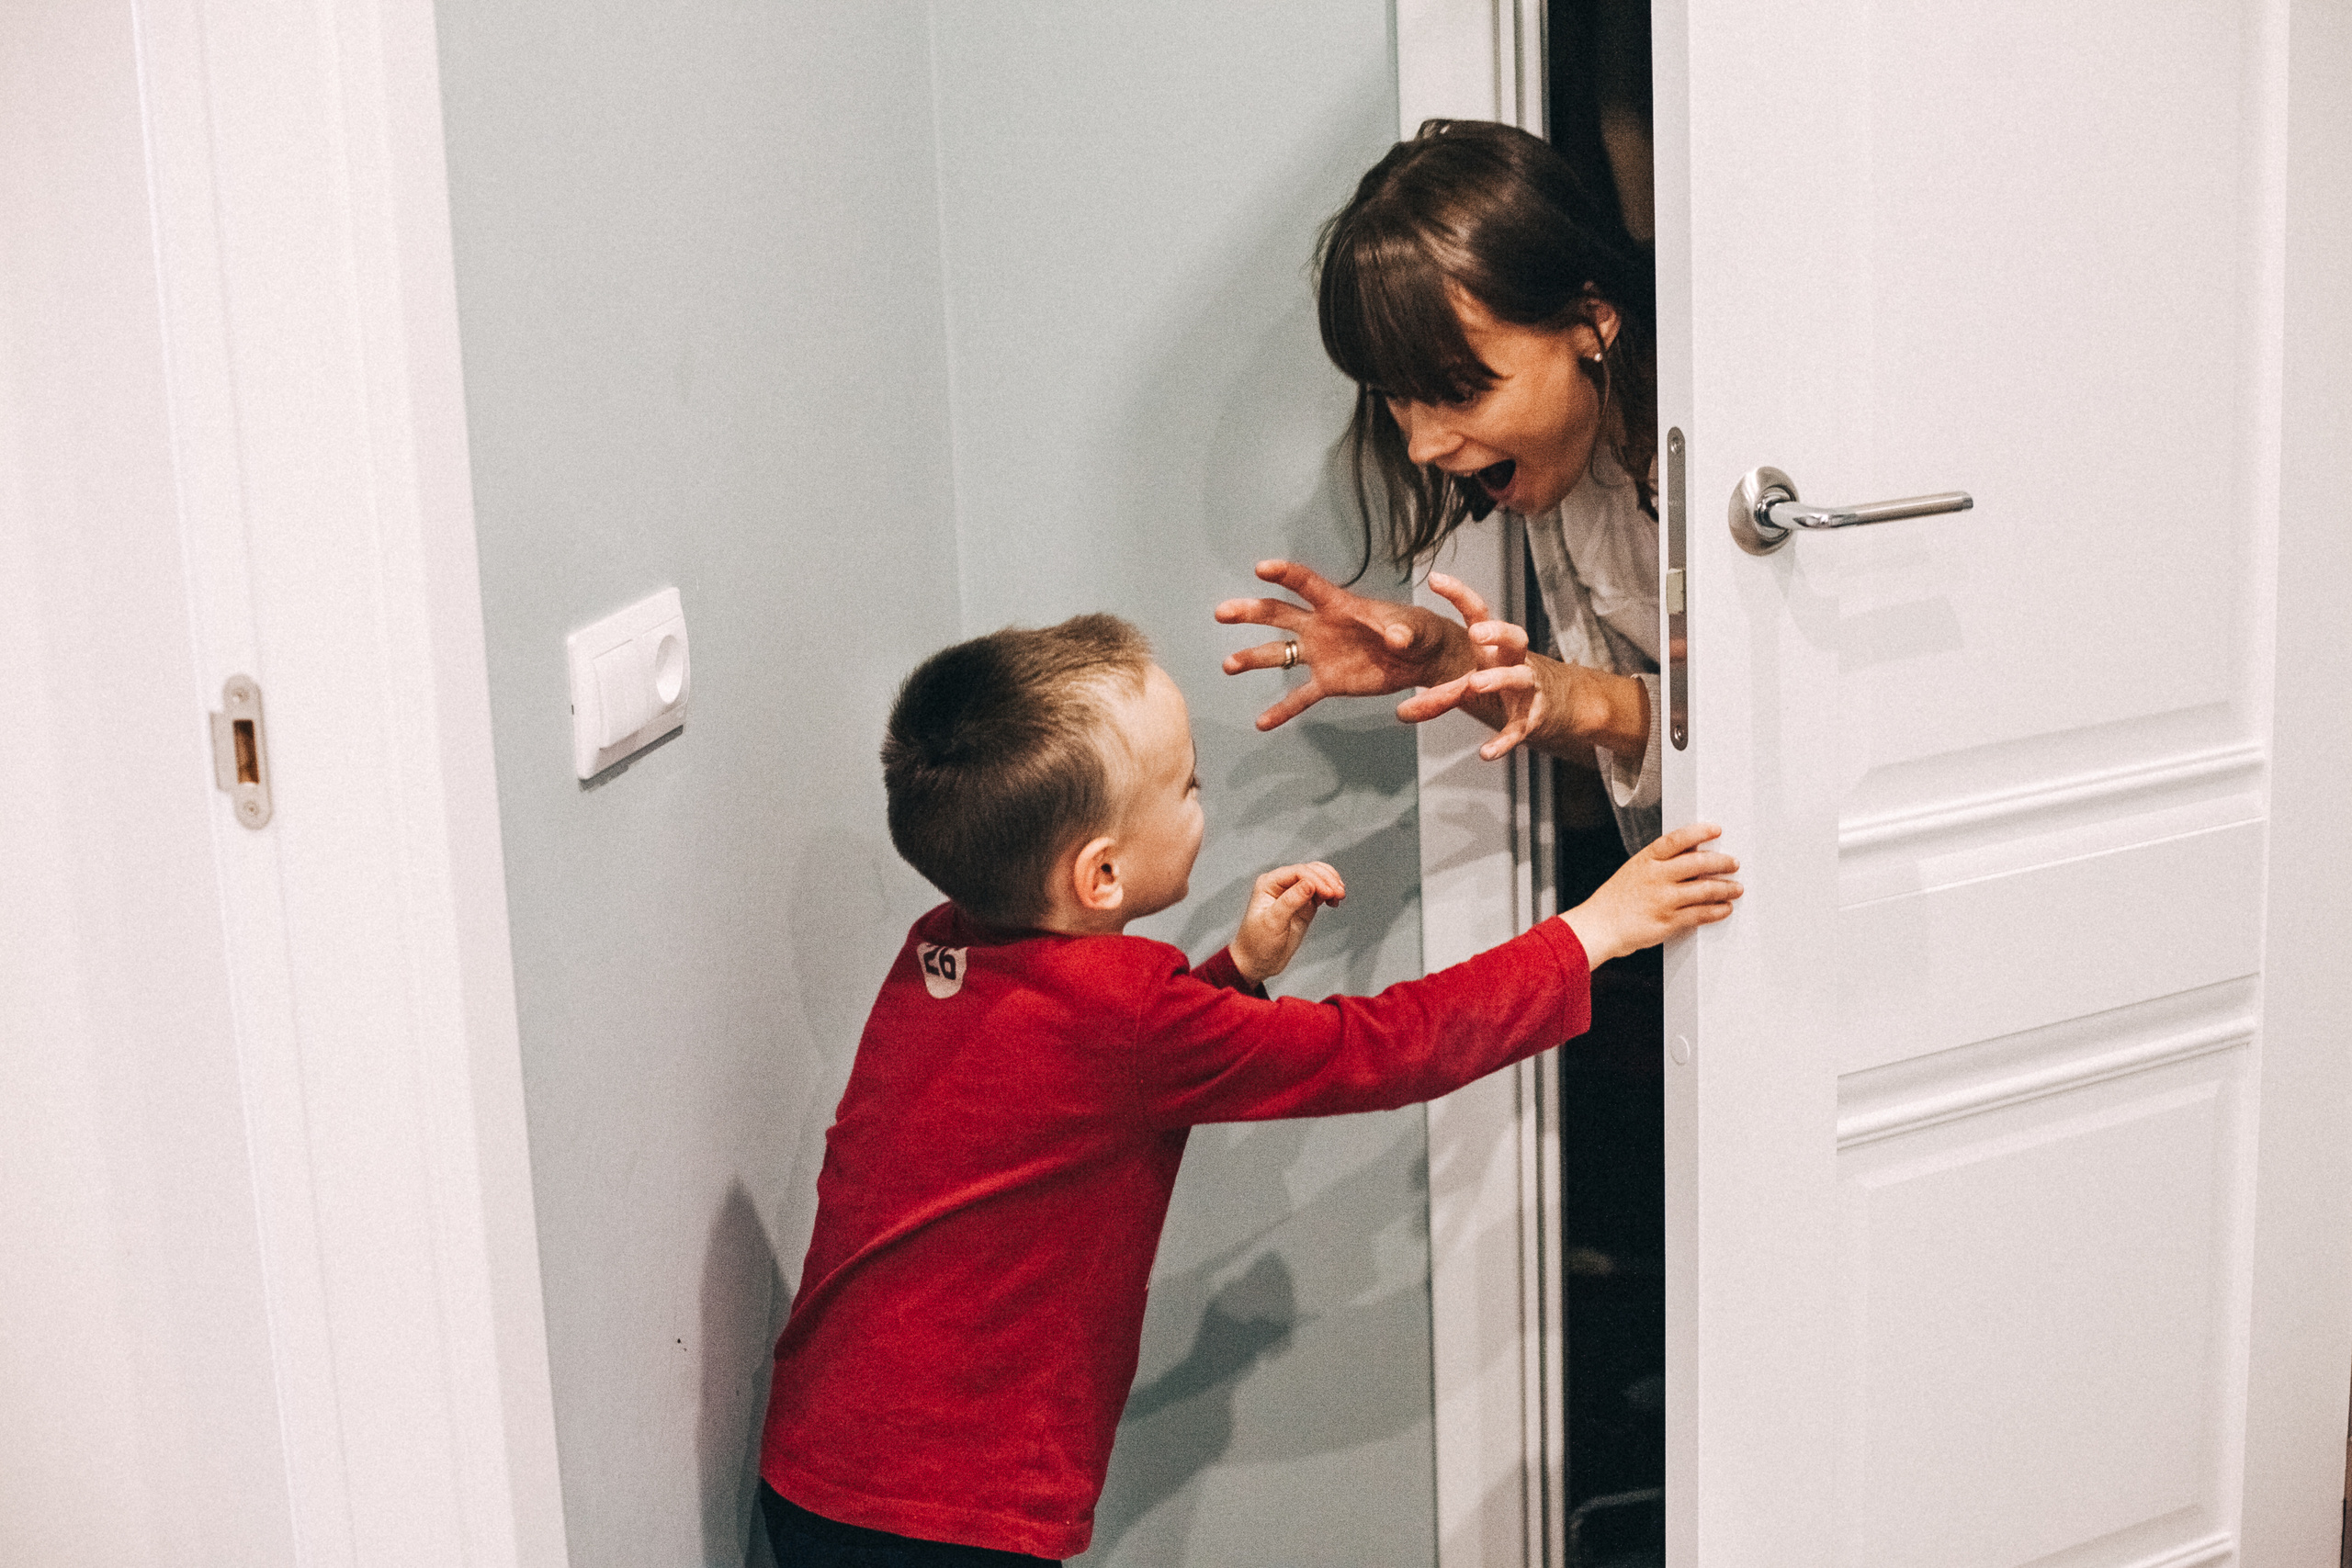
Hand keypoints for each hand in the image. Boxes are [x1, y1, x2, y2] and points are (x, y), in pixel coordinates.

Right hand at [1216, 560, 1470, 731]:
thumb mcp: (1414, 628)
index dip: (1285, 574)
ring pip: (1279, 653)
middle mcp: (1321, 626)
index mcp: (1339, 604)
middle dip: (1250, 612)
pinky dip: (1283, 710)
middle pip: (1278, 614)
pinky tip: (1262, 723)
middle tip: (1222, 612)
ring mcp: (1321, 655)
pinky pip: (1300, 697)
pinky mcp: (1329, 682)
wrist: (1421, 658)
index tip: (1262, 568)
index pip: (1306, 585)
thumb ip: (1403, 631)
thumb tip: (1396, 638)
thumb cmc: (1417, 631)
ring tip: (1229, 665)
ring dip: (1253, 657)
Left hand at [1229, 862, 1346, 984]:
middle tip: (1339, 894)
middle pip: (1310, 871)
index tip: (1329, 892)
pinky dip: (1330, 893)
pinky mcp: (1304, 905)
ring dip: (1331, 883)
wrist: (1258, 962)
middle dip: (1327, 880)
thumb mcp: (1273, 922)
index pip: (1298, 872)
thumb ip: (1291, 901)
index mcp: (1269, 883)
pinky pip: (1320, 891)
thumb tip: (1309, 884)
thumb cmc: (1257, 942)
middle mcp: (1281, 884)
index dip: (1316, 879)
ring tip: (1340, 896)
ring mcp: (1294, 893)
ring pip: (1318, 878)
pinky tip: (1335, 902)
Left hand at [1391, 573, 1547, 759]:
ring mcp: (1526, 688)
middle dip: (1497, 632)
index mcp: (1493, 647)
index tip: (1435, 579)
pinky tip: (1485, 753)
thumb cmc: (1501, 685)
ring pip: (1520, 677)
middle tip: (1476, 632)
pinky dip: (1504, 740)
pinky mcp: (1532, 718)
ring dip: (1499, 679)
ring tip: (1475, 684)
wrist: (1551, 708)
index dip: (1458, 595)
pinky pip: (1519, 728)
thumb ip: (1436, 696)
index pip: (1478, 613)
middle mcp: (1513, 661)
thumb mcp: (1470, 685)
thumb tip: (1399, 713)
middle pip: (1515, 637)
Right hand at [1560, 823, 1740, 965]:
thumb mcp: (1634, 871)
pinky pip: (1700, 914)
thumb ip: (1661, 863)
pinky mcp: (1668, 921)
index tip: (1716, 830)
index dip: (1699, 832)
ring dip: (1726, 888)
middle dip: (1722, 862)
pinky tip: (1725, 908)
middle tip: (1734, 863)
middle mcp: (1656, 877)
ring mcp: (1663, 899)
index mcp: (1646, 860)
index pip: (1677, 839)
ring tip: (1736, 888)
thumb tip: (1693, 853)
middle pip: (1698, 863)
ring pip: (1704, 889)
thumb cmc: (1615, 900)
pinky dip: (1717, 911)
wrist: (1599, 926)